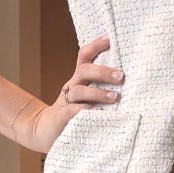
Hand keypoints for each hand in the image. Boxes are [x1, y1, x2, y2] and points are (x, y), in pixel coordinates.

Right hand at [13, 34, 123, 152]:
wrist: (45, 132)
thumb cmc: (74, 114)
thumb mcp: (86, 98)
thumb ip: (101, 88)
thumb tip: (128, 80)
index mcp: (78, 80)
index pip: (84, 57)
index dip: (95, 46)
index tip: (109, 39)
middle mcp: (72, 88)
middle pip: (84, 71)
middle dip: (103, 72)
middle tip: (121, 76)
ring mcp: (66, 103)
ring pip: (79, 91)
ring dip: (98, 93)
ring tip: (114, 97)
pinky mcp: (61, 118)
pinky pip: (72, 111)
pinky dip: (85, 110)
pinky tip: (98, 112)